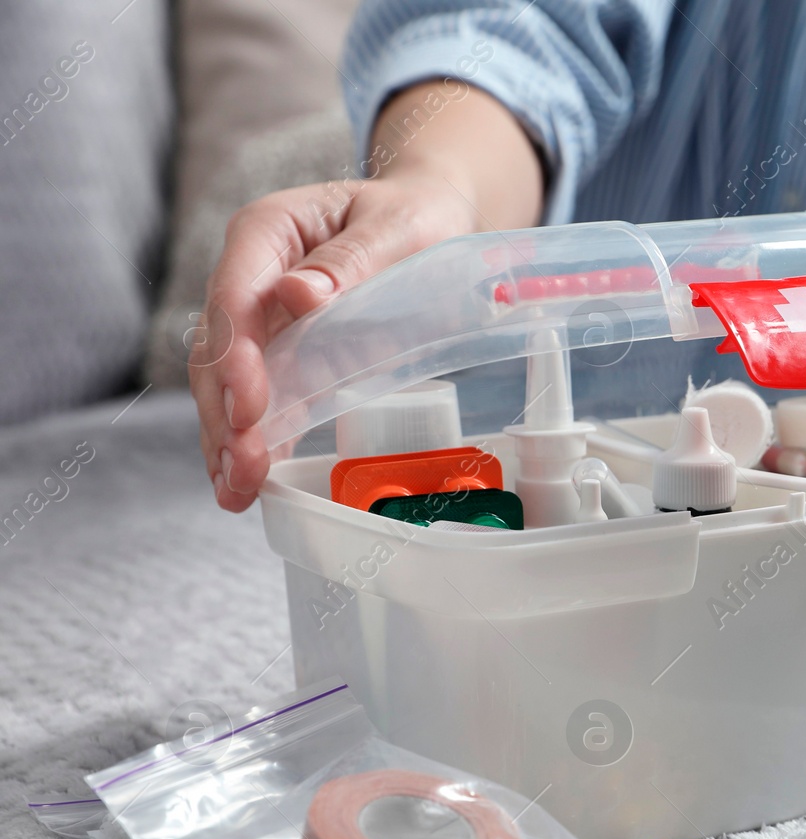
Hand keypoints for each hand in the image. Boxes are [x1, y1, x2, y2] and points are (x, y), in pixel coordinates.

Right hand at [190, 81, 543, 510]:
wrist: (424, 216)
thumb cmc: (413, 216)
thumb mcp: (397, 228)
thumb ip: (350, 261)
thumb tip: (298, 294)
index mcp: (267, 231)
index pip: (235, 297)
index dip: (236, 358)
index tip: (249, 409)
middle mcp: (249, 273)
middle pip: (218, 349)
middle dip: (224, 413)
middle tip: (241, 470)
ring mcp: (259, 314)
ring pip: (225, 382)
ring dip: (227, 439)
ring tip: (236, 492)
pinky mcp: (278, 349)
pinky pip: (257, 396)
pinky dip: (253, 438)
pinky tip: (249, 483)